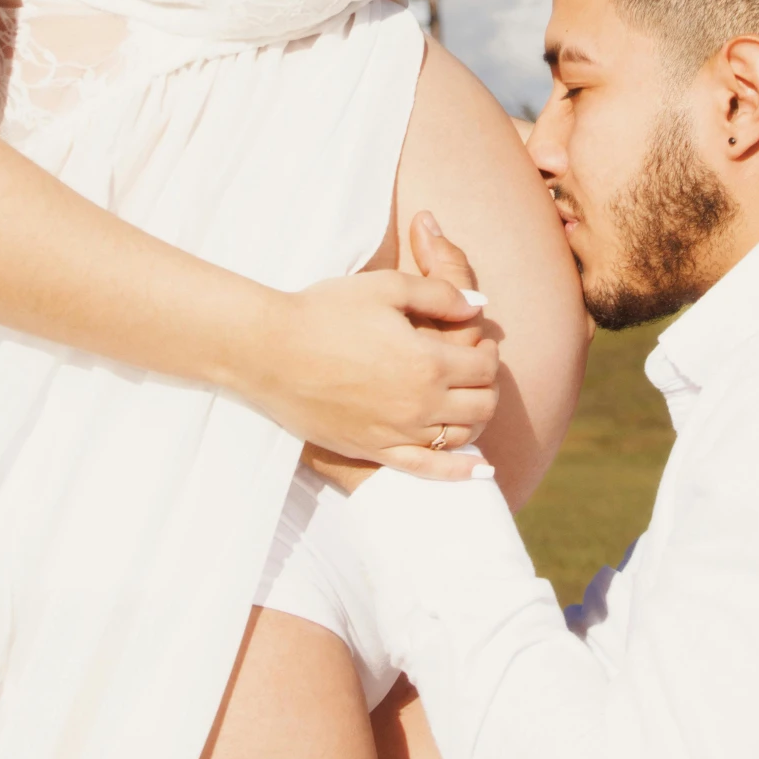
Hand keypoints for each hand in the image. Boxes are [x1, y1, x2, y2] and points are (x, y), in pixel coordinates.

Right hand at [249, 264, 498, 482]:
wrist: (269, 349)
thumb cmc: (324, 311)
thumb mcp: (386, 287)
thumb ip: (440, 294)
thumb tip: (478, 304)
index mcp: (429, 361)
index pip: (484, 366)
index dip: (489, 352)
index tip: (479, 342)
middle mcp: (420, 404)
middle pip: (482, 404)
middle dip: (486, 385)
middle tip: (474, 369)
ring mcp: (397, 432)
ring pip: (460, 437)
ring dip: (474, 419)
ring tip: (463, 400)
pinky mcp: (372, 449)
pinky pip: (427, 469)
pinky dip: (457, 472)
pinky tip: (475, 470)